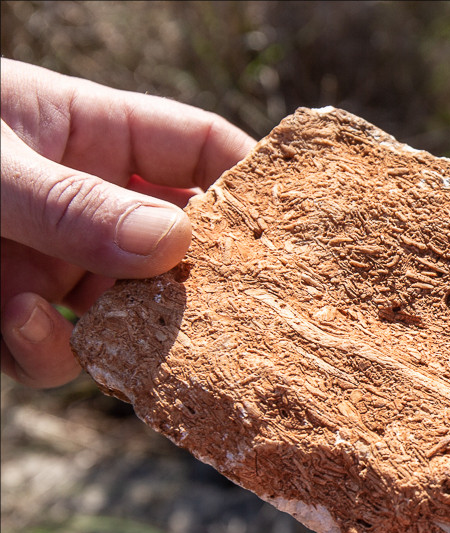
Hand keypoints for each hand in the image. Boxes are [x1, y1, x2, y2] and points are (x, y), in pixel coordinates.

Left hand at [0, 58, 254, 386]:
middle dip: (190, 283)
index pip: (198, 150)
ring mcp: (47, 256)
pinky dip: (44, 349)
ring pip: (124, 307)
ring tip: (70, 319)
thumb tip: (178, 244)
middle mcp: (81, 197)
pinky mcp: (7, 310)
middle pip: (176, 243)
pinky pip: (59, 345)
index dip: (248, 186)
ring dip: (113, 327)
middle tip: (221, 318)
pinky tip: (12, 327)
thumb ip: (76, 206)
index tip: (287, 234)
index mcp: (88, 132)